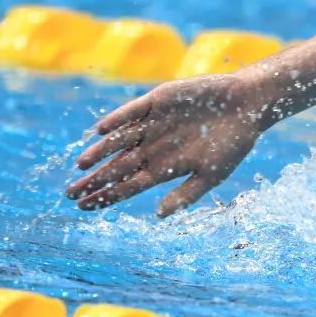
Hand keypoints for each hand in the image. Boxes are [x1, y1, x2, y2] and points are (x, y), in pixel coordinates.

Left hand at [66, 73, 263, 216]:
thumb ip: (186, 194)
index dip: (107, 196)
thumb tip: (160, 215)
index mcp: (164, 168)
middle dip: (94, 180)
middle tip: (69, 193)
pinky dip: (116, 120)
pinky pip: (131, 111)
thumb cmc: (233, 143)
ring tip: (80, 165)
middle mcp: (153, 147)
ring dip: (99, 152)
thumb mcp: (212, 175)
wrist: (246, 105)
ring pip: (118, 140)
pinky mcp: (157, 101)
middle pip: (116, 167)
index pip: (128, 186)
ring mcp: (153, 124)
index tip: (85, 208)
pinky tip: (100, 130)